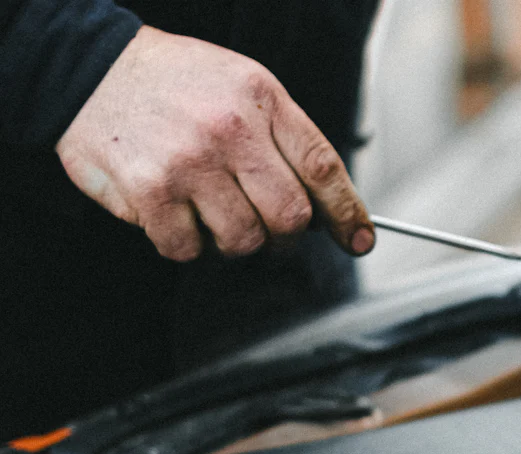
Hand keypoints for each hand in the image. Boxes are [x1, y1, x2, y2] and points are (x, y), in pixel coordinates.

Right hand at [56, 26, 374, 260]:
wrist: (92, 69)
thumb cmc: (178, 85)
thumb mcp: (245, 87)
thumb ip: (287, 140)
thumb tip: (328, 211)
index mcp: (262, 100)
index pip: (322, 168)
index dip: (347, 214)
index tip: (359, 240)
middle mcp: (229, 130)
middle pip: (289, 218)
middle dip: (284, 236)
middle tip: (268, 227)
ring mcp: (188, 162)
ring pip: (242, 241)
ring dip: (233, 240)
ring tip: (213, 210)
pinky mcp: (149, 192)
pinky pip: (188, 249)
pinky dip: (187, 243)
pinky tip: (177, 212)